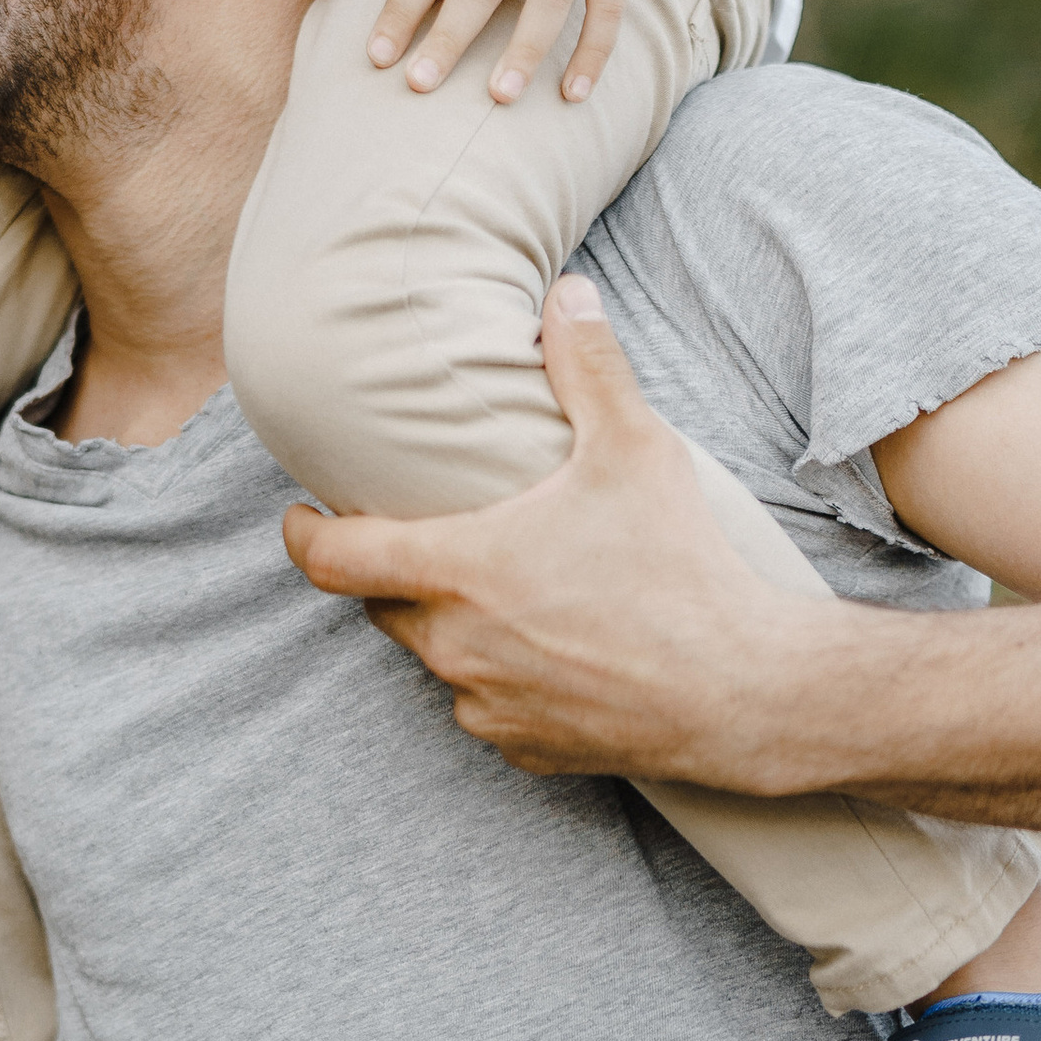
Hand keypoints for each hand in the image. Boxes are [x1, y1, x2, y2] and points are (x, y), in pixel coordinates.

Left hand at [284, 279, 848, 782]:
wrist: (742, 692)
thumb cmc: (679, 569)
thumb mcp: (634, 450)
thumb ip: (589, 366)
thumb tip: (569, 292)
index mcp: (459, 570)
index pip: (333, 559)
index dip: (303, 535)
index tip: (299, 517)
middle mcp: (455, 646)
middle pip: (382, 607)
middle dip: (392, 572)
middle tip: (429, 536)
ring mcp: (489, 706)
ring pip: (439, 660)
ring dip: (454, 626)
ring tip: (506, 590)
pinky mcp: (526, 749)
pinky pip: (489, 708)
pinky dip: (503, 678)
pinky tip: (551, 649)